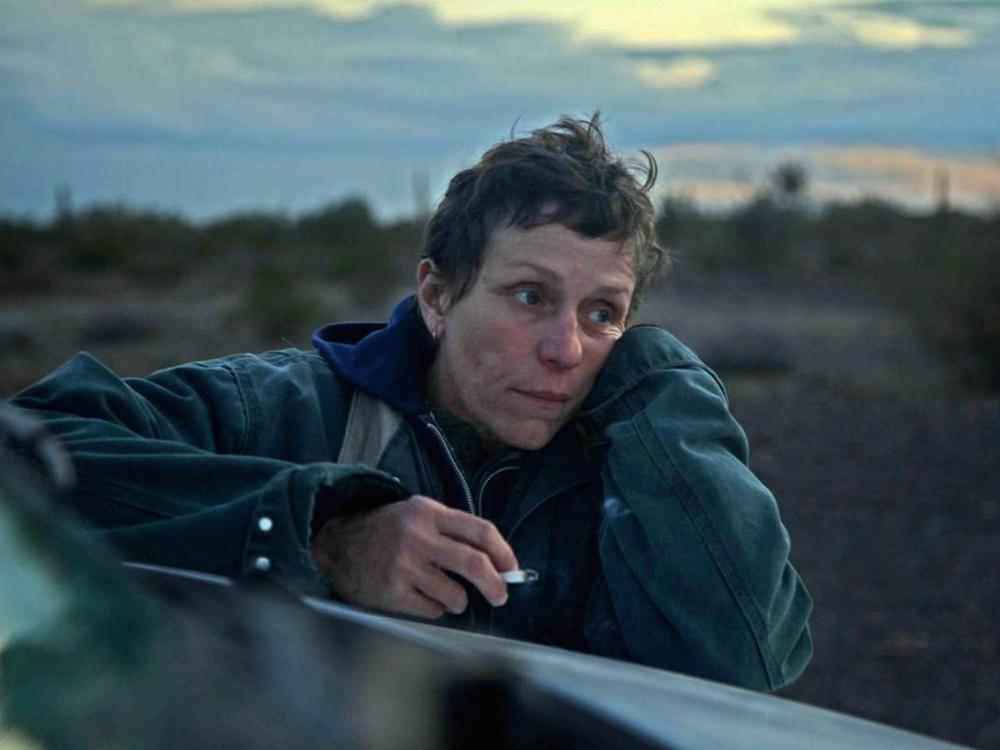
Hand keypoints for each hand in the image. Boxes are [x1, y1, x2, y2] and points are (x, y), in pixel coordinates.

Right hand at [310, 495, 517, 618]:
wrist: (334, 542)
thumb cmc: (385, 530)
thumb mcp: (417, 515)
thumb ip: (452, 531)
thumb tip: (496, 561)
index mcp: (428, 512)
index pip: (480, 531)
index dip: (504, 553)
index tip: (511, 569)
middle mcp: (417, 536)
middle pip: (475, 563)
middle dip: (496, 585)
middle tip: (501, 595)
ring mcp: (403, 564)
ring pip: (456, 594)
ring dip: (459, 600)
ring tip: (445, 594)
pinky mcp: (390, 591)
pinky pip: (432, 610)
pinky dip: (435, 609)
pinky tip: (421, 598)